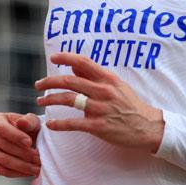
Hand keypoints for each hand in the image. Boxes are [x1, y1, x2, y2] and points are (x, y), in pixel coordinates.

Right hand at [0, 112, 41, 177]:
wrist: (28, 140)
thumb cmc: (29, 128)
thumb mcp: (32, 122)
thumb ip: (29, 121)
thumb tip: (22, 122)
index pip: (2, 128)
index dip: (16, 136)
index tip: (29, 142)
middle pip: (3, 146)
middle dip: (23, 153)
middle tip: (38, 157)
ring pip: (3, 160)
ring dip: (22, 165)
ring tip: (37, 167)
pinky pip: (2, 171)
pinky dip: (17, 173)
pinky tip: (30, 172)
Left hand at [35, 52, 164, 152]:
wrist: (147, 127)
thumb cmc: (130, 105)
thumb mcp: (116, 85)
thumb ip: (94, 75)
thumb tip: (74, 64)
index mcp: (108, 79)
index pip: (84, 62)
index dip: (66, 57)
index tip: (53, 58)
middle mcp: (103, 91)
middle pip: (70, 81)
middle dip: (50, 82)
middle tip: (38, 85)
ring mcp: (100, 109)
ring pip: (69, 100)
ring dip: (50, 99)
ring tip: (40, 101)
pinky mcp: (99, 126)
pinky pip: (73, 123)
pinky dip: (59, 123)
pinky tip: (51, 124)